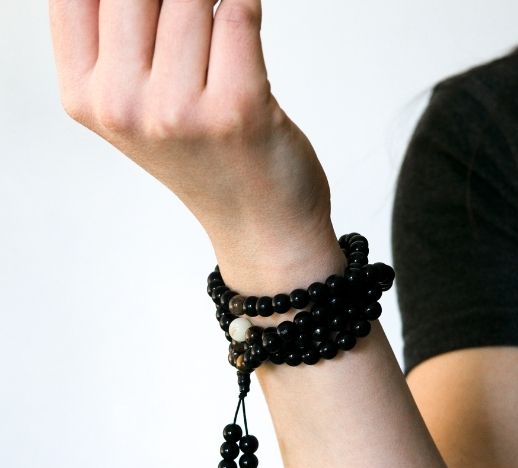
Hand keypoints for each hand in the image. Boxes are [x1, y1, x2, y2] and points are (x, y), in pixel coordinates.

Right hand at [48, 0, 343, 291]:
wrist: (259, 222)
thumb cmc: (208, 160)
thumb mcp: (138, 110)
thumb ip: (119, 41)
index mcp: (85, 97)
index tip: (156, 12)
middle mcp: (122, 105)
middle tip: (197, 23)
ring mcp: (177, 110)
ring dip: (214, 4)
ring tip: (223, 41)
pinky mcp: (236, 106)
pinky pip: (238, 13)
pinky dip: (246, 8)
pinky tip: (245, 35)